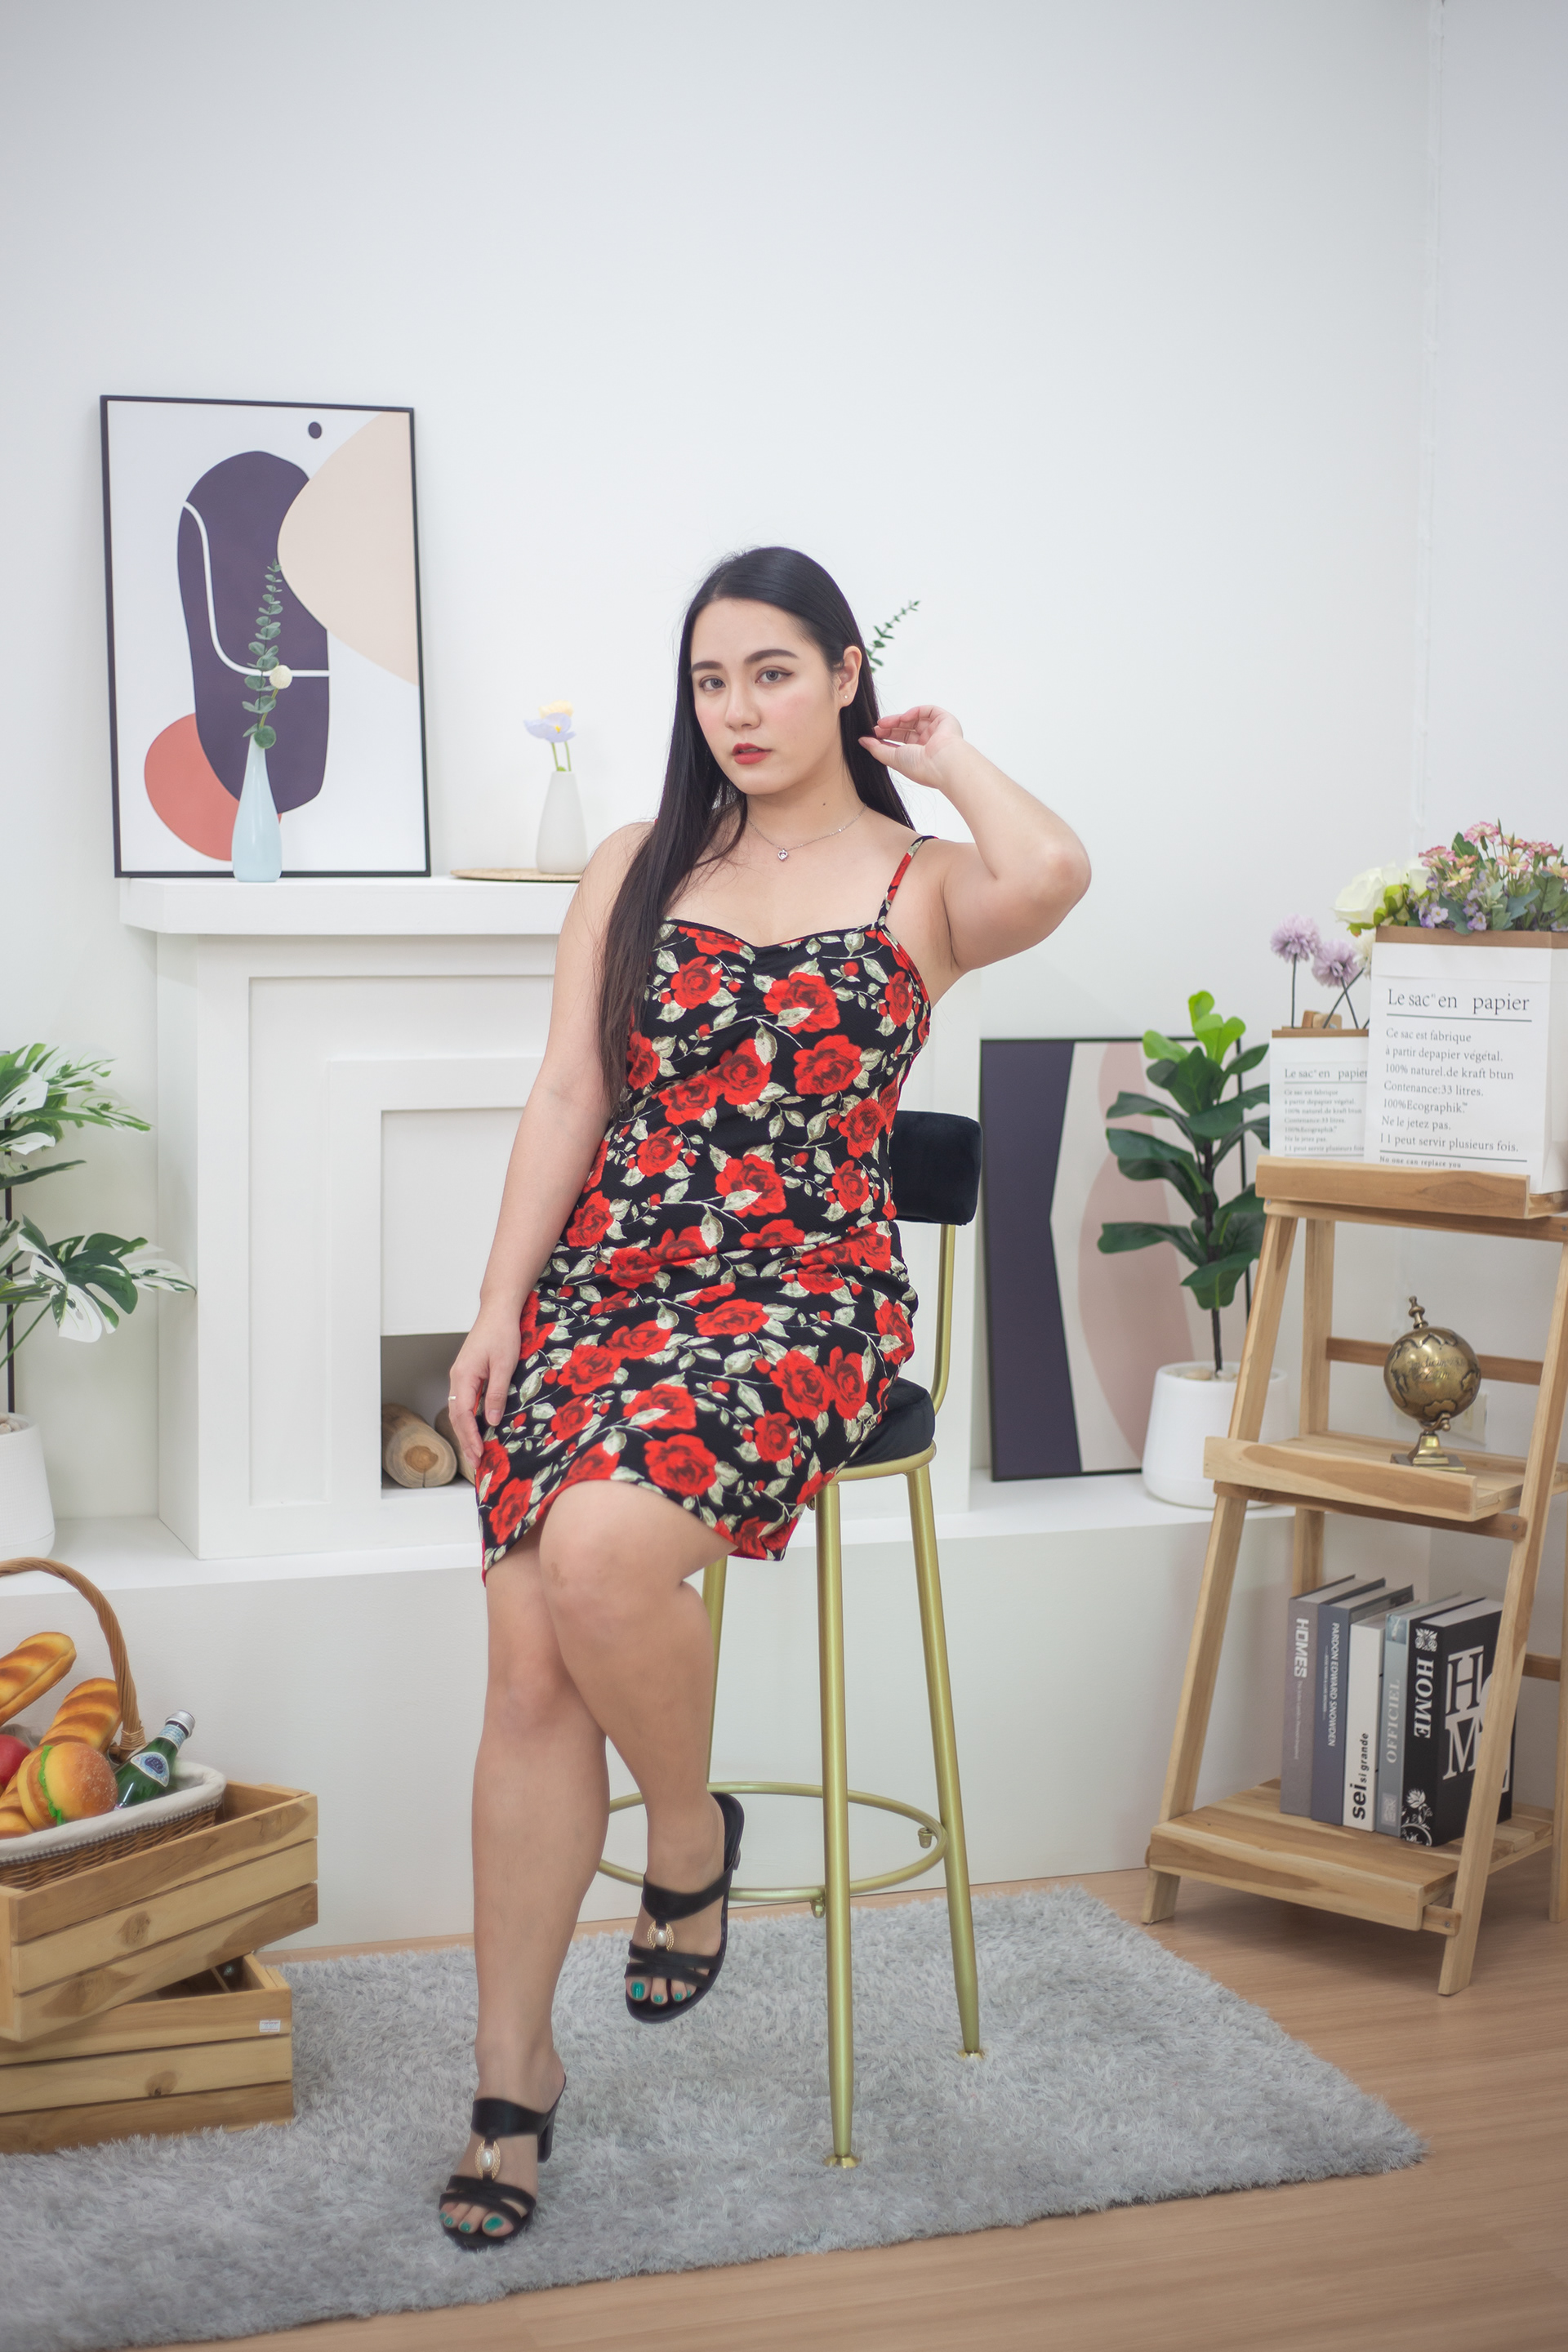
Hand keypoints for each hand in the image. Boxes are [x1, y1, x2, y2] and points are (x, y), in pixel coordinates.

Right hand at [447, 1309, 521, 1474]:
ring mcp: (461, 1376)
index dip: (469, 1437)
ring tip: (475, 1453)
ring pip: (459, 1410)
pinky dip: (469, 1419)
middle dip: (466, 1441)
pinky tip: (477, 1429)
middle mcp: (457, 1378)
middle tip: (476, 1463)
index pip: (462, 1414)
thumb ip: (497, 1393)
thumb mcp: (505, 1365)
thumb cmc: (502, 1333)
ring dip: (466, 1432)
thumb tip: (491, 1420)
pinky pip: (464, 1402)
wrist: (498, 1312)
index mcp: (464, 1376)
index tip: (478, 1454)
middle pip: (457, 1416)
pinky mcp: (467, 1375)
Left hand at [859, 705, 964, 791]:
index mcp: (919, 756)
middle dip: (890, 727)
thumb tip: (862, 741)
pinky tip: (904, 717)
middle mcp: (929, 744)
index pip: (901, 743)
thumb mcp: (892, 758)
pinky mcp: (945, 721)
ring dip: (898, 719)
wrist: (942, 763)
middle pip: (906, 730)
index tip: (873, 735)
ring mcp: (937, 732)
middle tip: (876, 727)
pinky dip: (915, 711)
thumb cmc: (921, 766)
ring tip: (884, 722)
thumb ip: (876, 749)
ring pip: (915, 719)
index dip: (887, 738)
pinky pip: (928, 711)